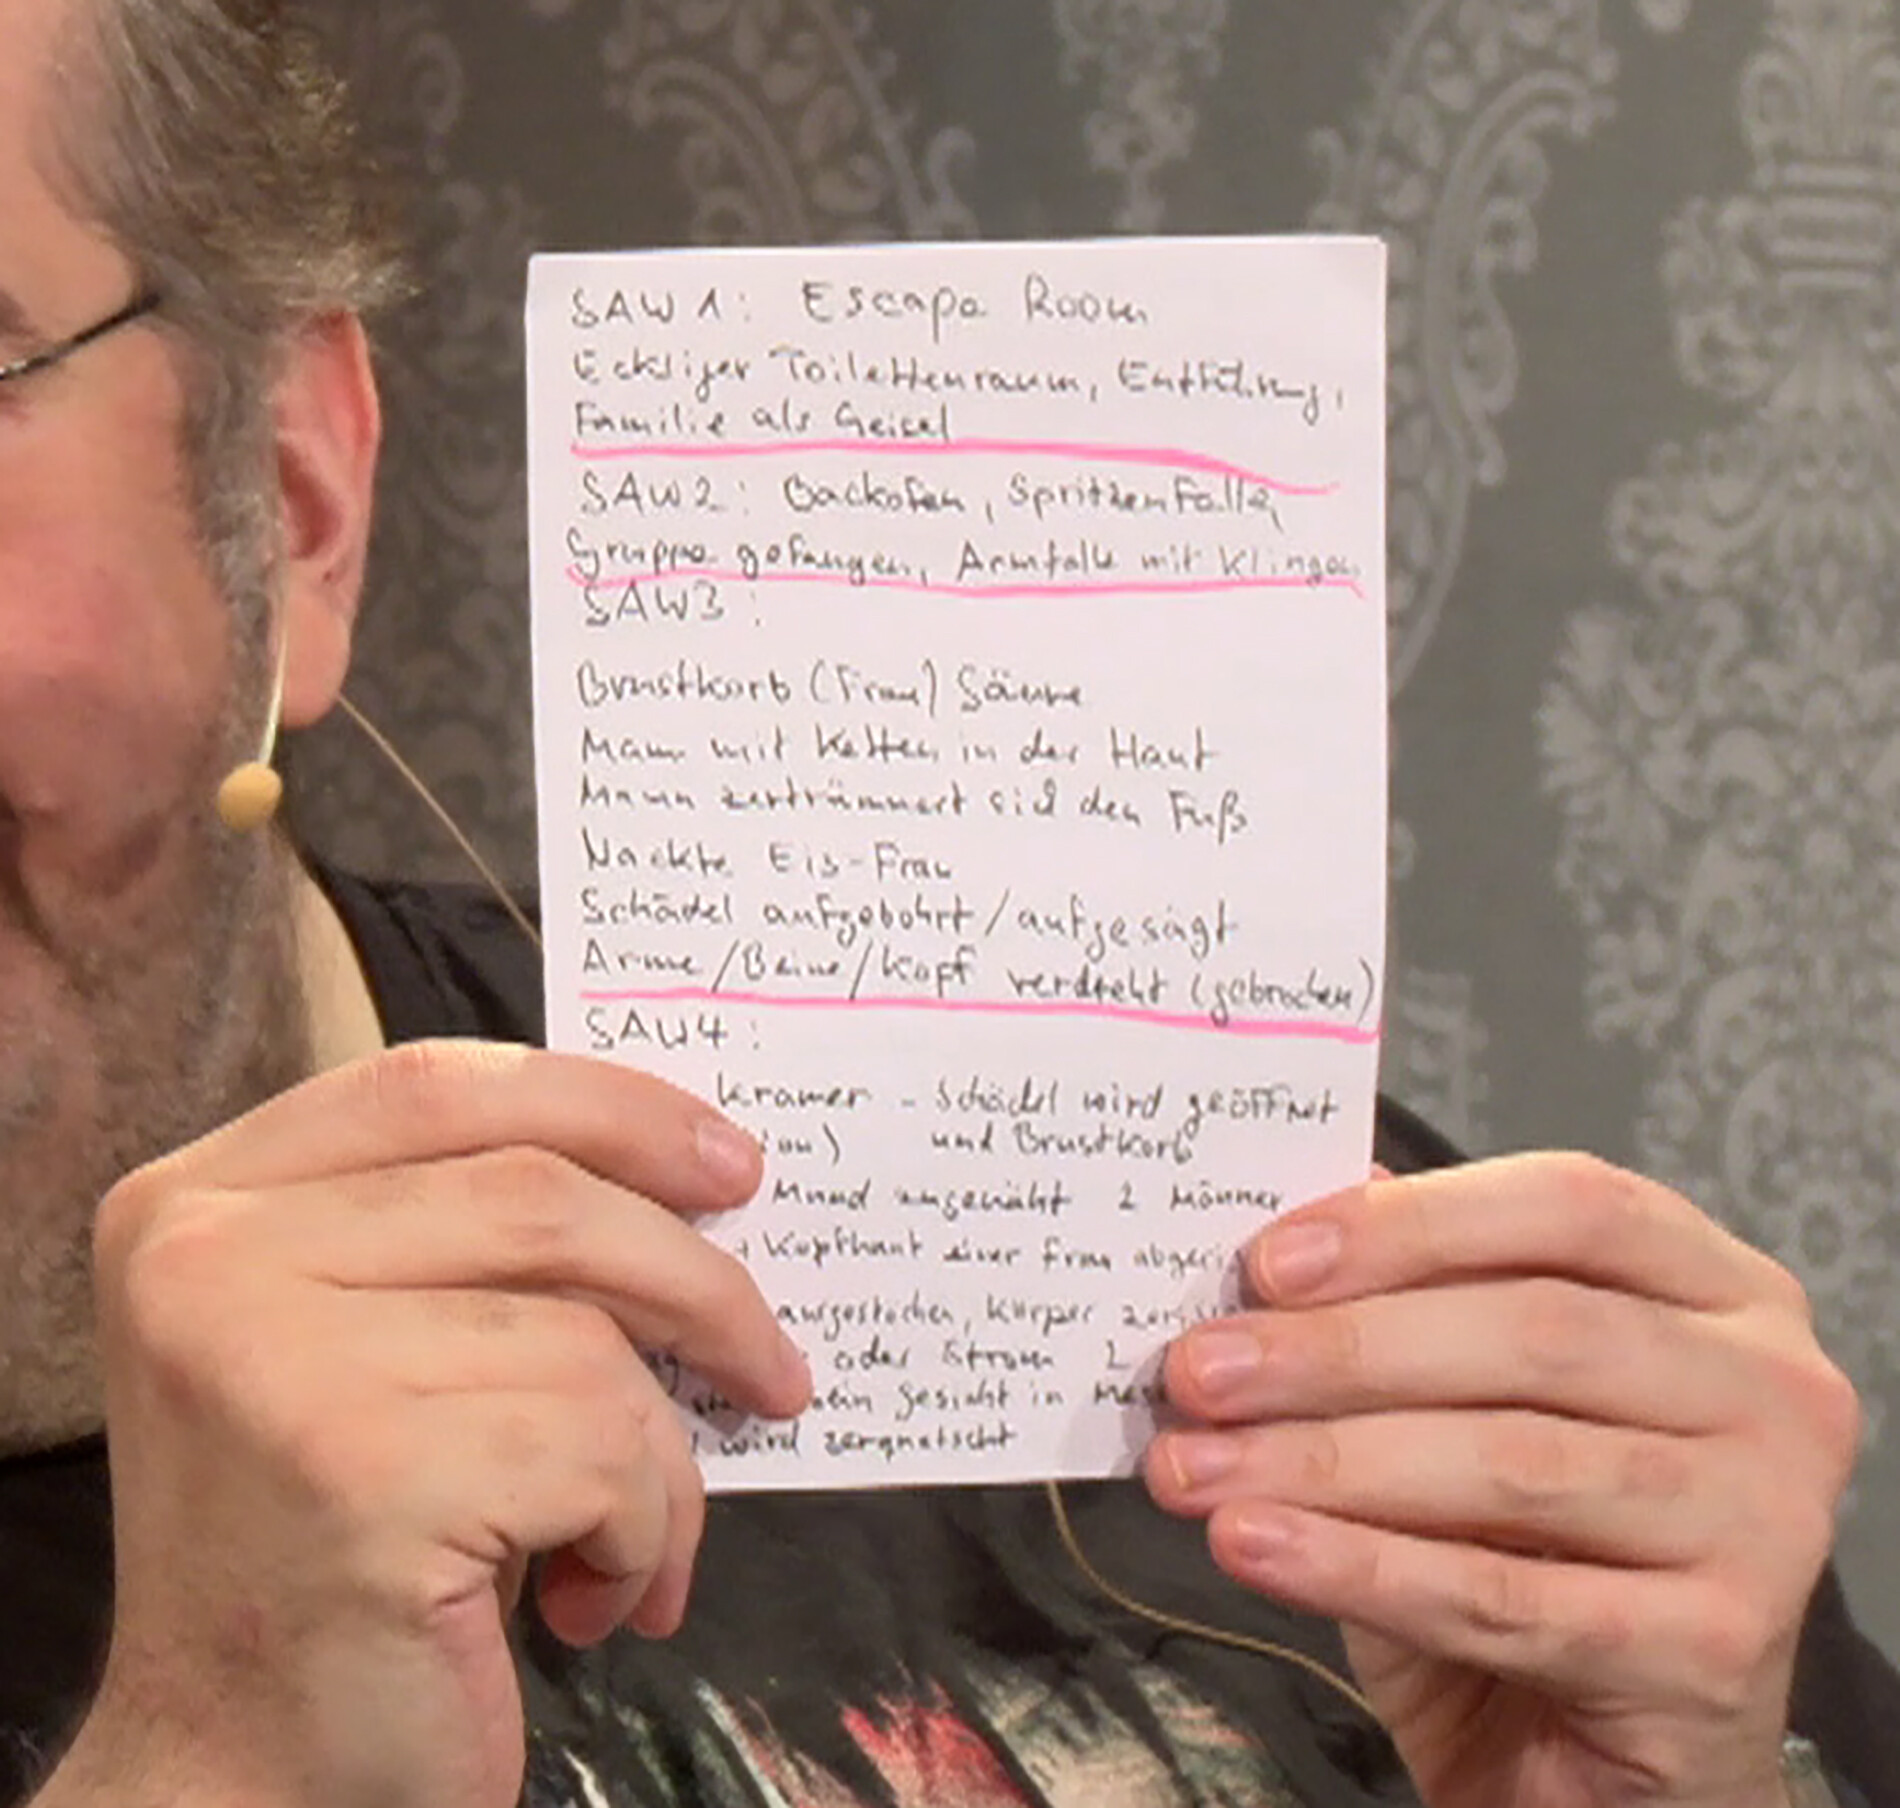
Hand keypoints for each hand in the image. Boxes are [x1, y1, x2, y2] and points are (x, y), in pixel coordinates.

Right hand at [53, 1041, 809, 1807]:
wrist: (240, 1784)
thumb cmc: (342, 1558)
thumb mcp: (372, 1352)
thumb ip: (475, 1249)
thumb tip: (693, 1179)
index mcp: (204, 1201)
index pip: (436, 1085)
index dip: (605, 1106)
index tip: (725, 1162)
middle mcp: (208, 1258)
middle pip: (537, 1191)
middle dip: (697, 1279)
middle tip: (771, 1361)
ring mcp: (272, 1357)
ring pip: (586, 1334)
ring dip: (659, 1456)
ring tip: (630, 1540)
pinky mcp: (360, 1470)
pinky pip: (600, 1446)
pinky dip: (645, 1527)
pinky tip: (594, 1600)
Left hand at [1144, 1154, 1859, 1807]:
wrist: (1605, 1751)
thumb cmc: (1539, 1541)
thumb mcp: (1470, 1402)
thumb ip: (1410, 1301)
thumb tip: (1280, 1234)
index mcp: (1717, 1286)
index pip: (1570, 1207)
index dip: (1411, 1225)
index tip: (1268, 1261)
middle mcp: (1771, 1388)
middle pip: (1534, 1332)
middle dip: (1339, 1349)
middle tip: (1200, 1370)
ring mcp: (1766, 1521)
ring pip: (1512, 1464)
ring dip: (1325, 1461)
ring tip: (1196, 1466)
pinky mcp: (1718, 1651)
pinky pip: (1505, 1599)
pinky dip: (1360, 1567)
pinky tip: (1257, 1546)